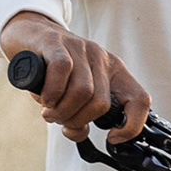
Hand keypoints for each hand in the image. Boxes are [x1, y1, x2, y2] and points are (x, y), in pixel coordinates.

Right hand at [0, 12, 151, 140]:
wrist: (29, 33)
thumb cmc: (52, 70)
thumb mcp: (73, 93)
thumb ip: (79, 114)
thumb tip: (77, 133)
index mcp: (114, 72)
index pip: (140, 100)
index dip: (132, 126)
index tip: (112, 138)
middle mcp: (101, 58)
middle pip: (101, 103)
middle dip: (77, 120)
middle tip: (60, 119)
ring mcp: (80, 48)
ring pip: (82, 91)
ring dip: (63, 112)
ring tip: (49, 112)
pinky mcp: (56, 43)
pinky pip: (61, 71)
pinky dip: (52, 94)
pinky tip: (45, 99)